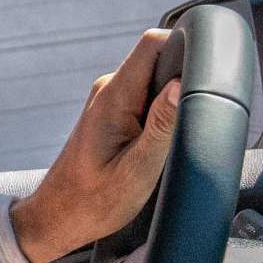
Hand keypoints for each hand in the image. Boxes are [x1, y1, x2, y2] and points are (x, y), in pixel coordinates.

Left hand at [9, 29, 183, 262]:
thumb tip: (181, 85)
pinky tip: (159, 142)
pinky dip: (160, 113)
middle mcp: (108, 90)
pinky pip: (145, 97)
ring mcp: (109, 100)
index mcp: (113, 97)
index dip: (185, 46)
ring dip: (171, 101)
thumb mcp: (137, 170)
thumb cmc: (93, 202)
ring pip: (155, 80)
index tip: (204, 73)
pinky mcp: (112, 113)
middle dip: (183, 80)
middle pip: (159, 59)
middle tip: (188, 120)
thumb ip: (161, 126)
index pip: (153, 43)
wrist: (58, 218)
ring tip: (170, 138)